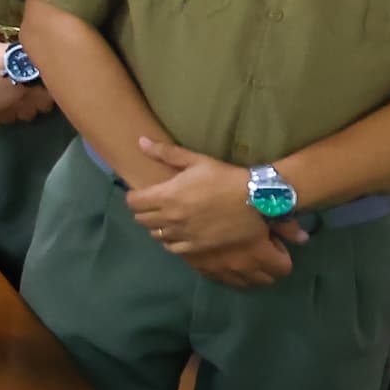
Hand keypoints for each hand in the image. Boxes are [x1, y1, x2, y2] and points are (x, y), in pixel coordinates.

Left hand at [126, 135, 302, 285]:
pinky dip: (171, 240)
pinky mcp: (195, 247)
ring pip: (155, 234)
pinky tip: (178, 232)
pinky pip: (171, 248)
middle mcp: (170, 217)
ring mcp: (182, 234)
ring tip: (167, 217)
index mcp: (166, 195)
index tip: (141, 194)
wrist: (255, 200)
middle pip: (141, 219)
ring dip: (157, 226)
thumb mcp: (197, 161)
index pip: (133, 202)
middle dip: (143, 211)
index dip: (134, 197)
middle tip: (154, 204)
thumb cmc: (225, 177)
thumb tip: (140, 142)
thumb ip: (166, 153)